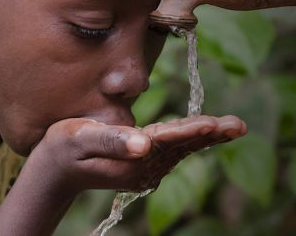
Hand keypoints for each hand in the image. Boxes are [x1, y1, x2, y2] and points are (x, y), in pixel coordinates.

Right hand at [28, 115, 245, 193]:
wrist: (55, 170)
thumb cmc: (64, 149)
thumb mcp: (81, 139)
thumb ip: (112, 140)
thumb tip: (145, 144)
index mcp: (133, 159)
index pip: (168, 140)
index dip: (192, 130)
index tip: (215, 124)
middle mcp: (144, 167)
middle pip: (183, 146)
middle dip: (212, 134)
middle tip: (239, 126)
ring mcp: (146, 169)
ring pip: (182, 148)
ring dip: (208, 137)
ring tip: (232, 127)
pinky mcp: (144, 165)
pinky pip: (174, 150)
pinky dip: (193, 139)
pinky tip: (209, 132)